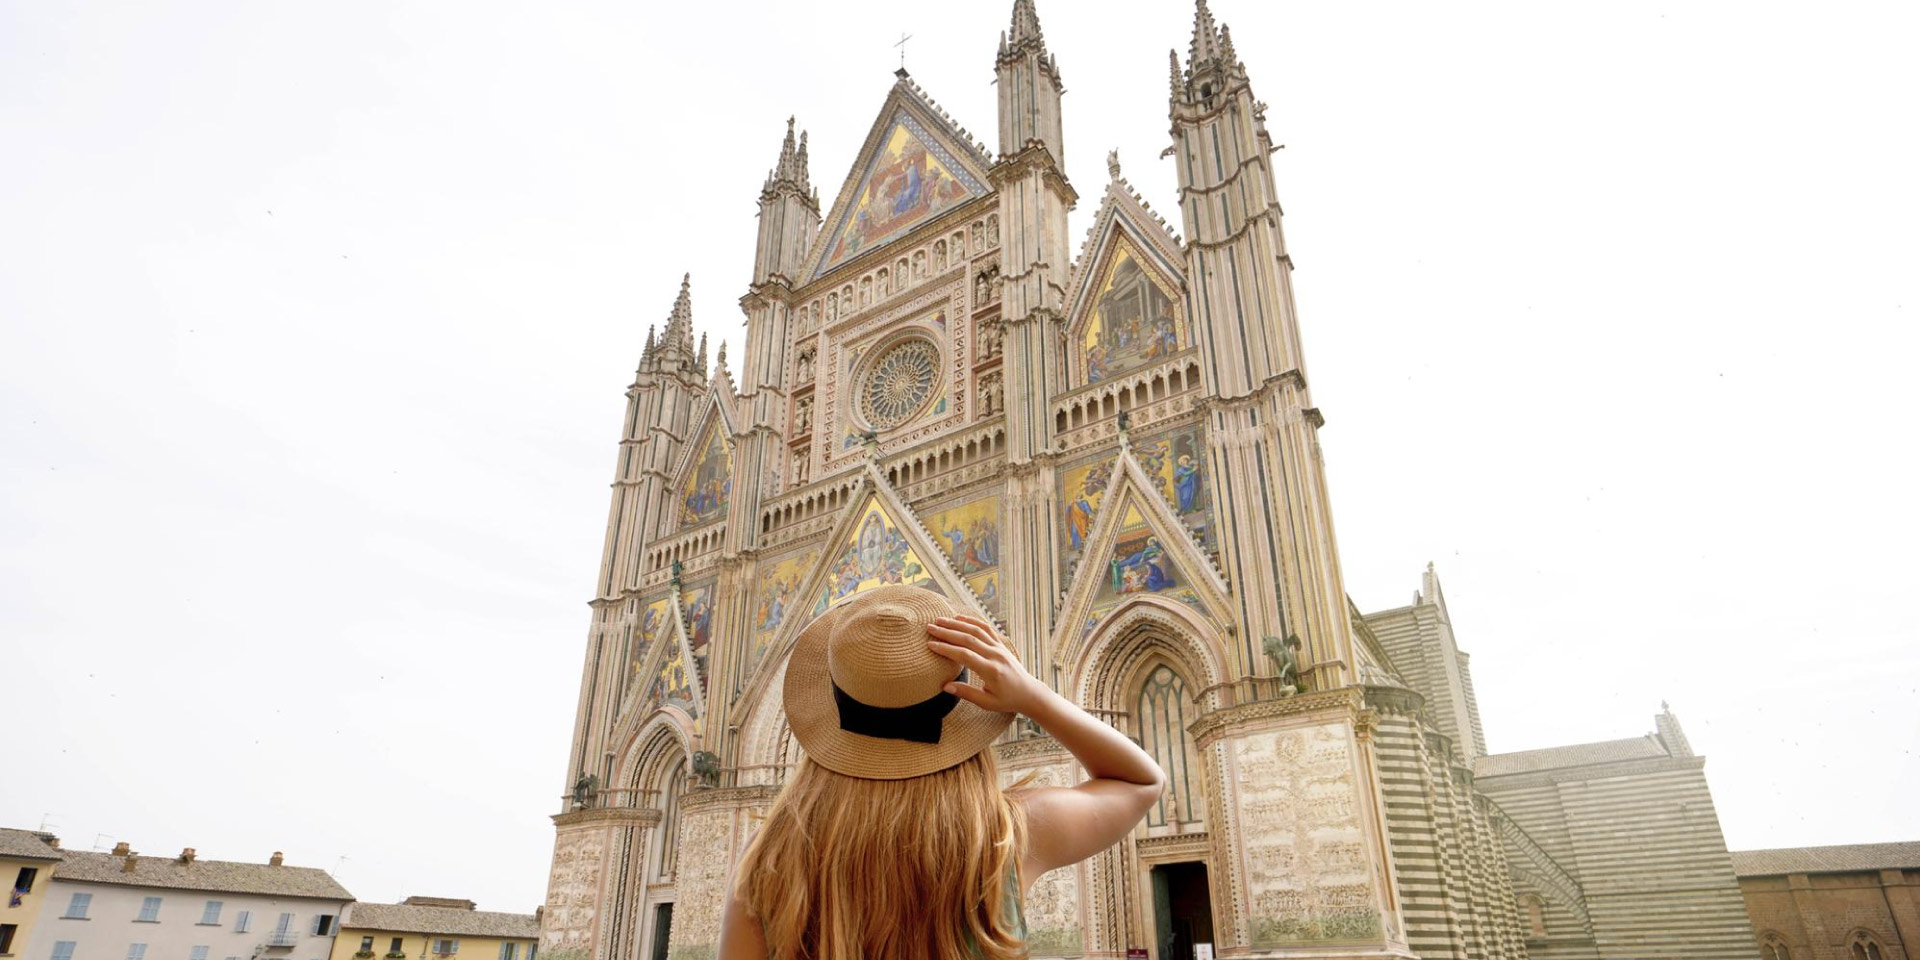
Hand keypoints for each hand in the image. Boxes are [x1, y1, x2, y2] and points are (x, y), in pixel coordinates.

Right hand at [926, 615, 1049, 716]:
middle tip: (930, 628)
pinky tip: (960, 617)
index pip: (964, 655)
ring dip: (957, 623)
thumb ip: (966, 693)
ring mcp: (999, 648)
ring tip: (940, 620)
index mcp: (991, 670)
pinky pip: (986, 628)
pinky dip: (973, 620)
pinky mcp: (1001, 644)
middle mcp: (995, 655)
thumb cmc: (1006, 700)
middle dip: (947, 632)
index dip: (946, 649)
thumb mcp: (986, 703)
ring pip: (976, 630)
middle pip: (968, 639)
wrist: (1028, 692)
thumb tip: (945, 686)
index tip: (931, 645)